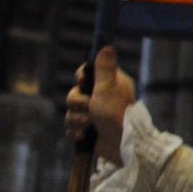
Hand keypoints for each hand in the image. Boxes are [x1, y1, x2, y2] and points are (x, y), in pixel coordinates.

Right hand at [63, 46, 137, 163]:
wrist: (122, 145)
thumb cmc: (116, 114)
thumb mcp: (108, 87)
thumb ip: (104, 68)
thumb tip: (107, 46)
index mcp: (109, 84)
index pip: (87, 73)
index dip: (80, 77)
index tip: (81, 81)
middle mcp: (101, 98)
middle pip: (74, 94)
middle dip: (77, 104)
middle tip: (89, 109)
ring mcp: (94, 115)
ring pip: (71, 113)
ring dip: (77, 120)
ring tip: (89, 125)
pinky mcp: (88, 131)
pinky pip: (71, 129)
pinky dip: (76, 133)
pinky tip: (84, 136)